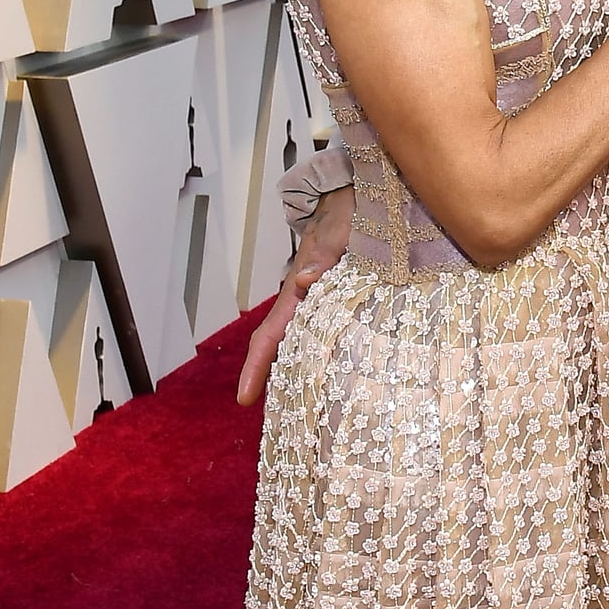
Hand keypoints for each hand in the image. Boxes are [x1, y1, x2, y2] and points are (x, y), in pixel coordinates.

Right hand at [236, 187, 353, 405]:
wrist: (364, 192)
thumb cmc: (348, 210)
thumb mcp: (339, 232)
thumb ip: (324, 257)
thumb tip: (303, 281)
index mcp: (299, 289)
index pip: (270, 334)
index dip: (256, 366)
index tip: (244, 398)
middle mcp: (306, 299)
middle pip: (282, 346)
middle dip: (273, 379)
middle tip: (277, 416)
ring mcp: (324, 299)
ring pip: (305, 342)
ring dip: (300, 370)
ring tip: (303, 406)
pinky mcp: (343, 298)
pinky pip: (330, 332)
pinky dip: (328, 354)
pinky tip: (341, 374)